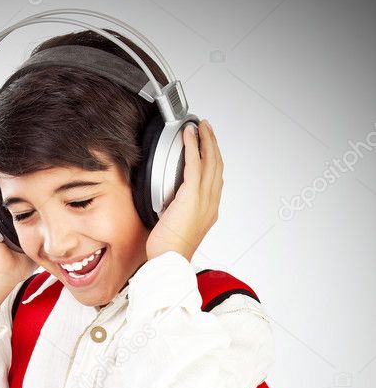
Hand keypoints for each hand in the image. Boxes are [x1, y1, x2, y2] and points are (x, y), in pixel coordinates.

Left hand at [144, 119, 223, 262]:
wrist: (169, 261)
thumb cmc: (169, 252)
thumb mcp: (178, 227)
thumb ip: (179, 212)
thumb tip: (169, 205)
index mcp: (209, 211)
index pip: (215, 179)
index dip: (213, 160)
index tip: (208, 147)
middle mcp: (211, 203)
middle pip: (217, 166)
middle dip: (213, 144)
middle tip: (207, 129)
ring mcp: (204, 199)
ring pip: (210, 161)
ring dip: (206, 140)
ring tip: (201, 126)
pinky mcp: (192, 196)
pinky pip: (195, 164)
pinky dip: (193, 146)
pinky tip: (190, 135)